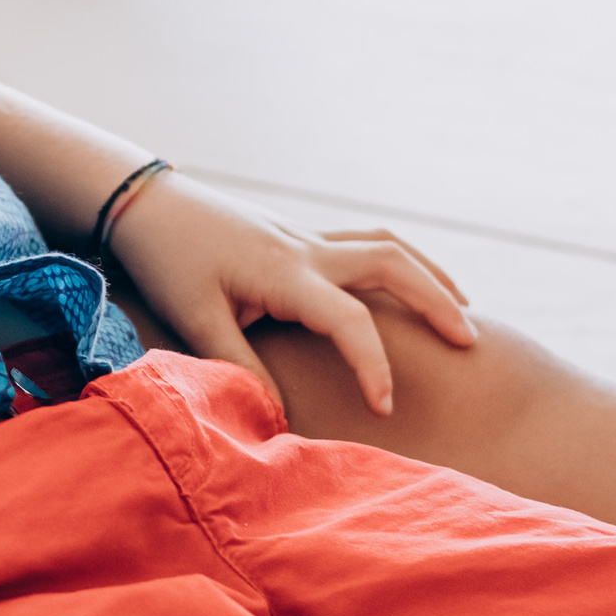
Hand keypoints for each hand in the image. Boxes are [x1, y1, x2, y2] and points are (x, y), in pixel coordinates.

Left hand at [106, 174, 474, 417]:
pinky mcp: (299, 236)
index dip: (373, 366)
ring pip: (387, 244)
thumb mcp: (195, 318)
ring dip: (428, 274)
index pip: (351, 321)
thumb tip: (277, 413)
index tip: (385, 408)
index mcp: (285, 272)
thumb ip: (238, 364)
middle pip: (394, 264)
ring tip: (463, 309)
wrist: (145, 203)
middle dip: (436, 301)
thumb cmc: (166, 261)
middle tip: (471, 343)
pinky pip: (365, 241)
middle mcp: (307, 249)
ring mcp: (306, 237)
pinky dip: (400, 261)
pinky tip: (409, 283)